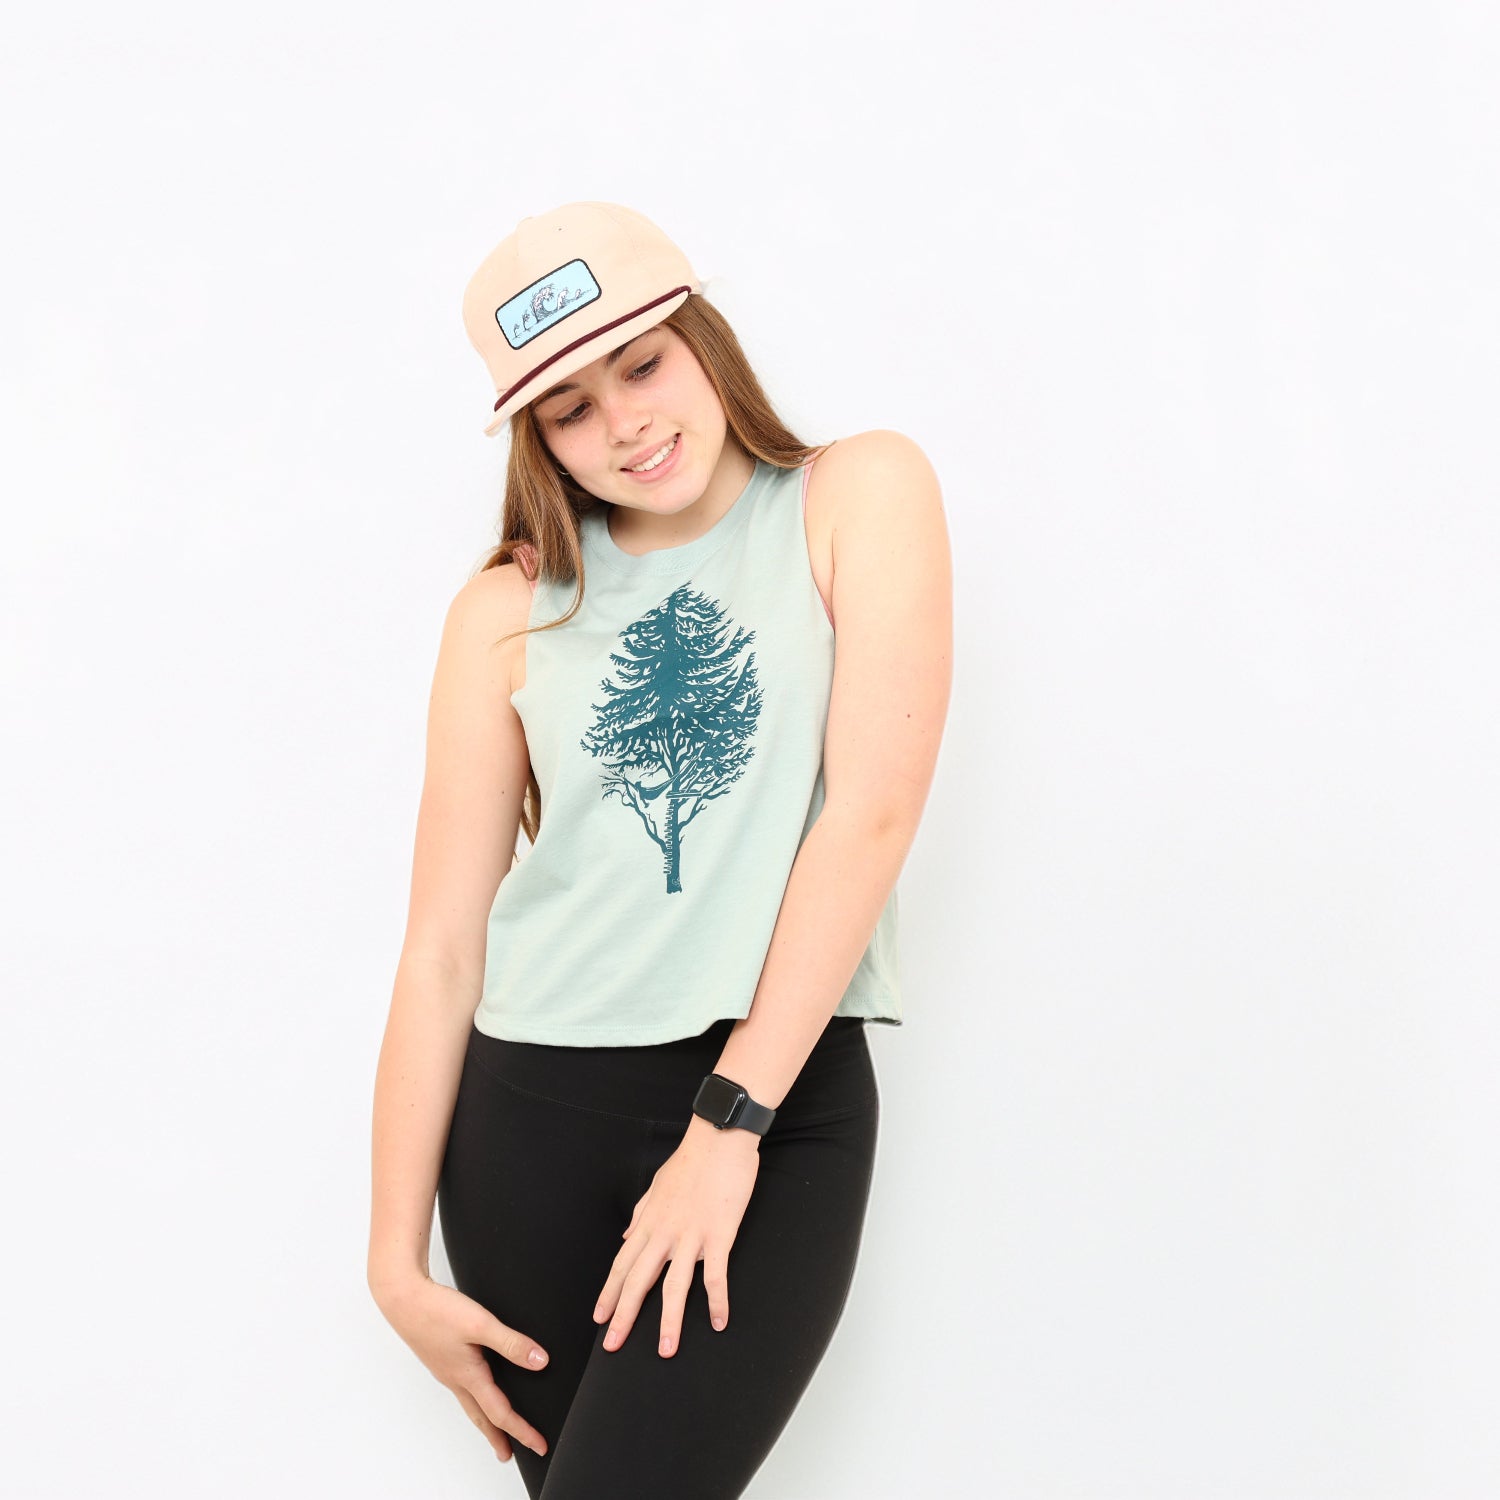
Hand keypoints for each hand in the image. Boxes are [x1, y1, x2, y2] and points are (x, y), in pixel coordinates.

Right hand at [371, 1272, 550, 1463]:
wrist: (402, 1298)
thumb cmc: (436, 1311)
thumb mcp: (481, 1324)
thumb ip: (511, 1343)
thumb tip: (540, 1362)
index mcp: (468, 1376)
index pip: (500, 1413)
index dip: (522, 1431)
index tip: (539, 1446)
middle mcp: (455, 1378)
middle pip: (481, 1417)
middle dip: (498, 1438)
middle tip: (509, 1454)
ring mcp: (446, 1369)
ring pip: (470, 1403)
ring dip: (486, 1419)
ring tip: (495, 1428)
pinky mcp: (441, 1357)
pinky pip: (462, 1387)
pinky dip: (474, 1397)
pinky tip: (476, 1386)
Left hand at [592, 1116, 760, 1357]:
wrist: (719, 1137)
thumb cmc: (691, 1159)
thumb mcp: (656, 1184)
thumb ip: (640, 1212)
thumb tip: (626, 1235)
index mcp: (649, 1221)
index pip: (622, 1264)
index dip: (609, 1293)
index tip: (599, 1319)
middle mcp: (664, 1232)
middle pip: (639, 1281)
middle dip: (624, 1316)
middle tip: (613, 1347)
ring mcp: (691, 1235)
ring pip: (675, 1286)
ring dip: (669, 1321)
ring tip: (665, 1351)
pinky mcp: (719, 1234)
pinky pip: (716, 1275)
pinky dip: (716, 1301)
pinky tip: (718, 1322)